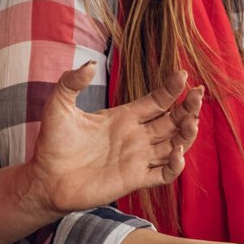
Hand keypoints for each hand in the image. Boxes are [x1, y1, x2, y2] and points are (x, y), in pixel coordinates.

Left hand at [28, 64, 203, 215]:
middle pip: (174, 120)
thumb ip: (72, 82)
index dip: (172, 88)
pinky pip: (164, 174)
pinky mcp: (135, 180)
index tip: (183, 75)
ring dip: (188, 134)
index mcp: (125, 117)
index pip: (158, 100)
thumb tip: (91, 63)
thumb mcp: (58, 106)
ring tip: (192, 122)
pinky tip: (177, 154)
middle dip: (189, 107)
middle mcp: (137, 136)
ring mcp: (139, 158)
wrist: (44, 180)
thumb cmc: (52, 144)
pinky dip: (175, 166)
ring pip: (176, 144)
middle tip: (198, 96)